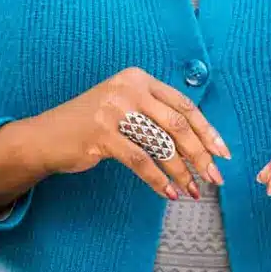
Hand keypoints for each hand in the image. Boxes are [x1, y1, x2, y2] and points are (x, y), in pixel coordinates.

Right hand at [29, 68, 228, 201]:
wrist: (47, 136)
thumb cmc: (93, 125)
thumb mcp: (125, 106)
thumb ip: (155, 114)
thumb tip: (198, 143)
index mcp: (139, 78)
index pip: (184, 105)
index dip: (207, 130)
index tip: (223, 152)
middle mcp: (129, 89)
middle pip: (178, 125)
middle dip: (201, 154)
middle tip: (215, 177)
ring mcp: (115, 110)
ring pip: (162, 144)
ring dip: (182, 172)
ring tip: (193, 190)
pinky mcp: (102, 134)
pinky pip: (141, 161)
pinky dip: (159, 180)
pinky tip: (170, 193)